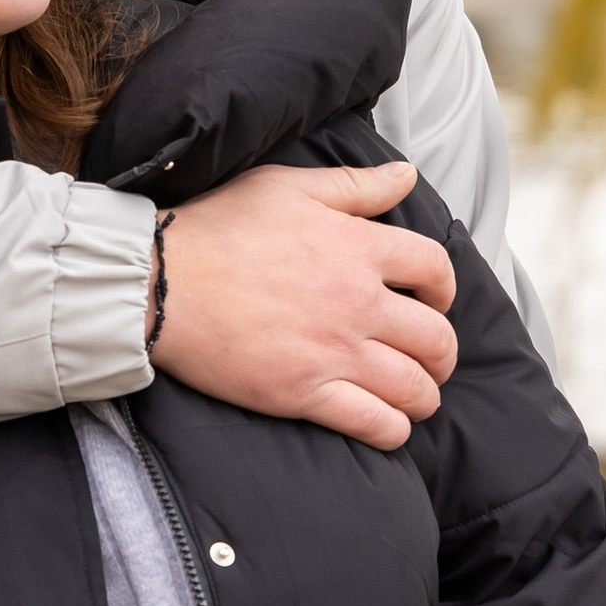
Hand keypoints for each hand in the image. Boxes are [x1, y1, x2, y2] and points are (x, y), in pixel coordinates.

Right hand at [155, 161, 457, 448]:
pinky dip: (392, 430)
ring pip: (413, 387)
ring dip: (424, 395)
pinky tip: (389, 426)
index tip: (434, 300)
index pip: (435, 270)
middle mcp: (357, 302)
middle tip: (430, 359)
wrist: (160, 282)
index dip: (445, 289)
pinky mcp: (304, 393)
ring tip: (415, 396)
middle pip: (436, 338)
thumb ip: (355, 186)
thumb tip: (407, 174)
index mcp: (358, 248)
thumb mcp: (288, 187)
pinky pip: (374, 423)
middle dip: (443, 354)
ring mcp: (334, 352)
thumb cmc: (218, 228)